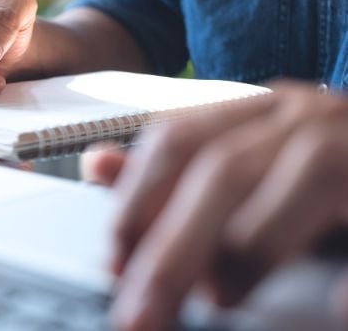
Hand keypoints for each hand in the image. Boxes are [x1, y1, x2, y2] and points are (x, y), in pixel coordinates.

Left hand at [87, 82, 347, 329]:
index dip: (136, 201)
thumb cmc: (318, 177)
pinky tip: (333, 308)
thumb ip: (170, 173)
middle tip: (140, 311)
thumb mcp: (240, 168)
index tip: (114, 262)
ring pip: (304, 175)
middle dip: (173, 246)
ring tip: (219, 299)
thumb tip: (95, 164)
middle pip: (224, 167)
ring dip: (250, 250)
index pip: (176, 140)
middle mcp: (305, 114)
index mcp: (256, 110)